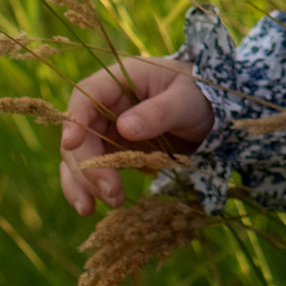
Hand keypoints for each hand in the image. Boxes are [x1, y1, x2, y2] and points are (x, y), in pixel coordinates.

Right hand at [58, 54, 215, 214]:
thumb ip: (158, 112)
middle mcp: (107, 104)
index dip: (74, 119)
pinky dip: (89, 187)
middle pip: (80, 133)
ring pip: (79, 155)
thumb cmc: (199, 95)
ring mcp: (107, 128)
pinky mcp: (113, 150)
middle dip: (87, 164)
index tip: (72, 143)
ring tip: (101, 205)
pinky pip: (92, 168)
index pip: (87, 95)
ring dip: (82, 181)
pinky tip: (92, 206)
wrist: (213, 110)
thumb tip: (124, 128)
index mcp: (120, 80)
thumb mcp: (185, 100)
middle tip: (109, 191)